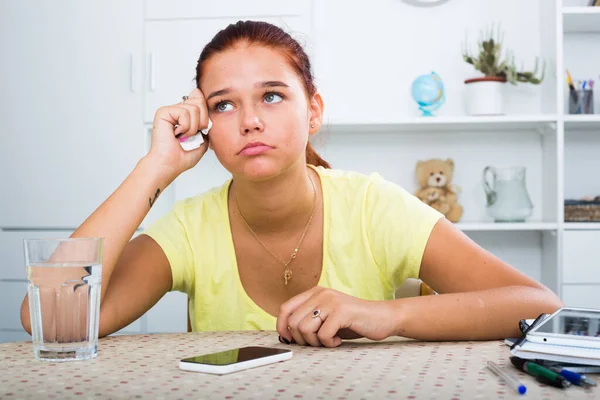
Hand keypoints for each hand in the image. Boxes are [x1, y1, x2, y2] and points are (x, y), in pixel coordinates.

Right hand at [147, 88, 209, 178]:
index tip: (200, 129)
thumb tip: (210, 115)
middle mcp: (177, 111)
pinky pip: (184, 112)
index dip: (205, 114)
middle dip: (202, 122)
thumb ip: (207, 126)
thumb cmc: (181, 157)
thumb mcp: (203, 141)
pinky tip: (177, 134)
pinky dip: (185, 127)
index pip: (200, 100)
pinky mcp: (163, 112)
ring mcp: (170, 111)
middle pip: (199, 101)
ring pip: (194, 108)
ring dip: (192, 128)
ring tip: (183, 136)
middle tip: (192, 134)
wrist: (170, 165)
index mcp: (185, 116)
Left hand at [276, 286, 396, 347]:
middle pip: (293, 322)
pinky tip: (338, 341)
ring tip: (329, 341)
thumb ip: (308, 320)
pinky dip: (329, 343)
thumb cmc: (353, 321)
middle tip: (318, 342)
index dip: (282, 326)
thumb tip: (285, 335)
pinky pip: (323, 335)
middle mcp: (320, 294)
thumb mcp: (326, 317)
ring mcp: (331, 301)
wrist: (382, 317)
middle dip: (302, 339)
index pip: (285, 308)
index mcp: (315, 292)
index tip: (289, 339)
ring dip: (315, 342)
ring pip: (305, 329)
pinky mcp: (342, 312)